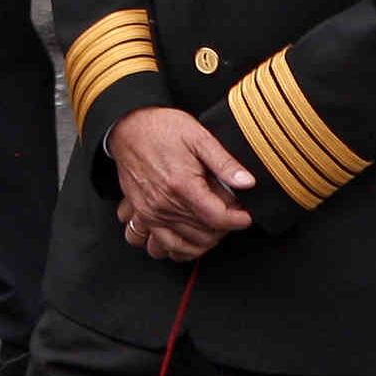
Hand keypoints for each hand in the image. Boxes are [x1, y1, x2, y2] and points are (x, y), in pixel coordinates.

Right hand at [108, 105, 254, 262]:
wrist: (128, 126)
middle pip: (203, 235)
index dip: (238, 220)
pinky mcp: (142, 215)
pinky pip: (160, 247)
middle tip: (231, 216)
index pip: (217, 218)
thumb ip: (224, 162)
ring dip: (204, 242)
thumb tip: (248, 182)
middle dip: (223, 230)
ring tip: (213, 228)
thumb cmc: (162, 128)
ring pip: (184, 246)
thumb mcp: (199, 137)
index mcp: (182, 185)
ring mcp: (150, 213)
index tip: (246, 216)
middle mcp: (164, 204)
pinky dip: (178, 249)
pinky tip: (189, 239)